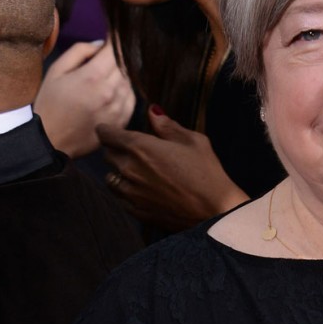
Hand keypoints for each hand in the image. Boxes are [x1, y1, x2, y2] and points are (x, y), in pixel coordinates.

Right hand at [35, 39, 135, 157]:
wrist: (50, 140)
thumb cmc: (50, 103)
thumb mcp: (57, 70)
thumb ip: (80, 51)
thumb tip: (101, 44)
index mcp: (93, 76)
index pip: (115, 50)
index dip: (116, 39)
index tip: (114, 35)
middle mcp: (111, 91)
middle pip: (125, 65)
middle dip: (117, 58)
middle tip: (106, 57)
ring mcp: (119, 108)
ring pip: (130, 82)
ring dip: (121, 75)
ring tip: (105, 78)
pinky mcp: (123, 122)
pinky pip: (131, 99)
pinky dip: (125, 92)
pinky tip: (111, 93)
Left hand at [97, 107, 247, 230]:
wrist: (215, 212)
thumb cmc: (208, 173)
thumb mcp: (193, 141)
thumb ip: (168, 126)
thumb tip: (153, 112)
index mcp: (141, 147)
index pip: (107, 133)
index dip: (108, 130)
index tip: (113, 131)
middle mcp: (130, 169)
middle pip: (108, 155)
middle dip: (116, 149)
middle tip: (132, 151)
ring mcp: (131, 193)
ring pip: (110, 178)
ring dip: (118, 172)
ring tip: (135, 172)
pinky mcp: (137, 212)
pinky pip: (119, 199)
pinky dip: (125, 192)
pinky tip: (140, 191)